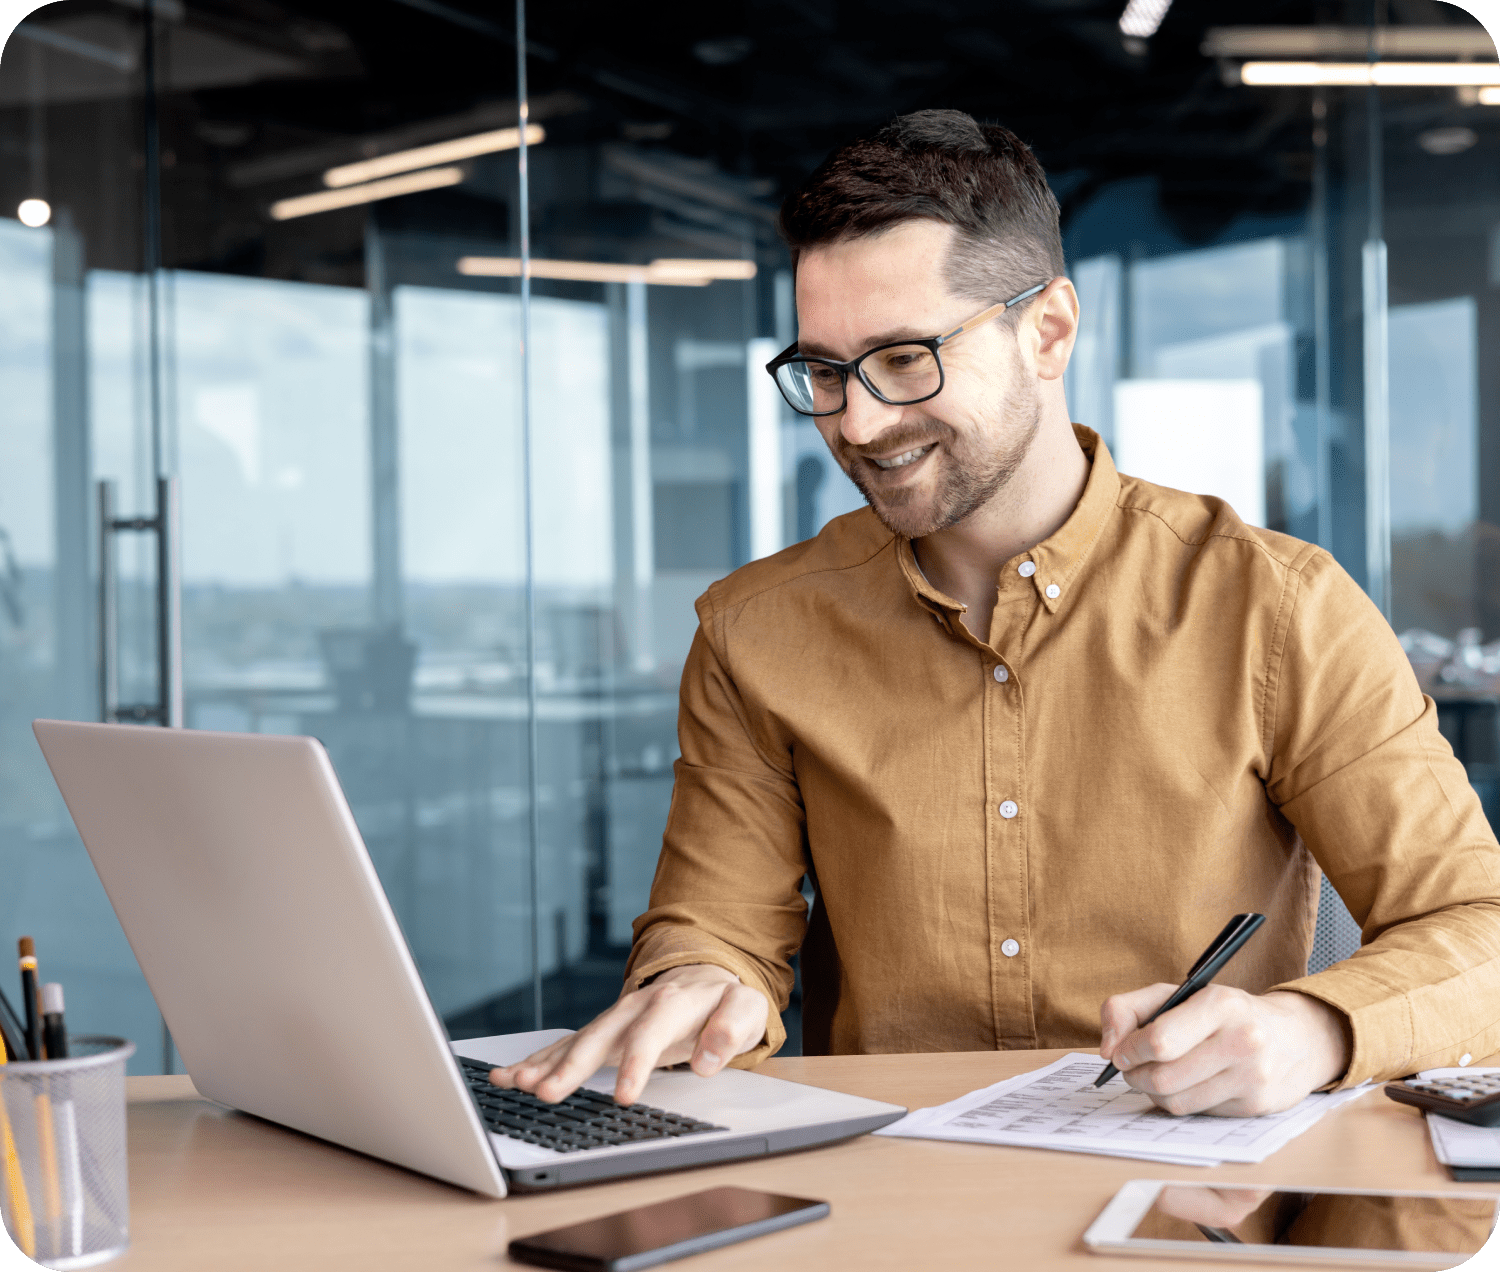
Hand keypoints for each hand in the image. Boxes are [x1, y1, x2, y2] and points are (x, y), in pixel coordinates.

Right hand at [487, 964, 769, 1105]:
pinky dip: (537, 1060)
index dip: (637, 1064)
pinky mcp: (603, 1032)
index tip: (624, 1095)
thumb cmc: (726, 1000)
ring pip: (576, 1041)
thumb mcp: (747, 1009)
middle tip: (546, 1093)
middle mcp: (636, 1006)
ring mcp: (615, 1018)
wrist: (708, 978)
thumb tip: (707, 1060)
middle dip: (571, 1066)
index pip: (651, 1033)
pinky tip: (509, 1076)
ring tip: (514, 1083)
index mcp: (673, 1001)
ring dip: (544, 1063)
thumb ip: (732, 1029)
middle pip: (600, 1037)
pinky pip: (566, 1046)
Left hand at [1098, 985, 1350, 1115]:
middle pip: (1163, 1078)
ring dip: (1153, 1092)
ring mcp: (1253, 1078)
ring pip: (1177, 1102)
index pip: (1159, 1041)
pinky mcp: (1256, 1107)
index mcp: (1220, 1005)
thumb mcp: (1178, 993)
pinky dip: (1181, 1103)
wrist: (1296, 1038)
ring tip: (1154, 1076)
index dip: (1129, 1051)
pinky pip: (1197, 1114)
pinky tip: (1185, 1086)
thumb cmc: (1225, 1013)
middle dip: (1135, 1075)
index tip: (1120, 1052)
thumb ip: (1128, 1008)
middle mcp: (1242, 1041)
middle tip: (1131, 1068)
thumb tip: (1107, 1049)